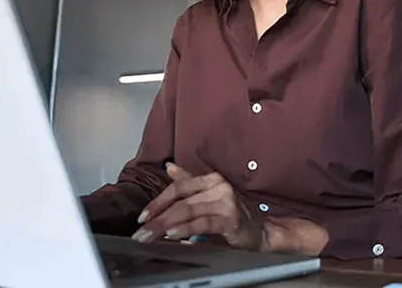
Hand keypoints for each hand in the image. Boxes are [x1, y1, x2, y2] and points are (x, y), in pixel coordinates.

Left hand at [132, 163, 267, 250]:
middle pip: (180, 202)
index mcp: (211, 179)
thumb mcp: (209, 197)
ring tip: (149, 236)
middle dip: (156, 219)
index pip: (178, 187)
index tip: (141, 217)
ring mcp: (226, 202)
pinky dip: (184, 229)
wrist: (262, 232)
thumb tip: (168, 166)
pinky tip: (171, 234)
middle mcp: (219, 186)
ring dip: (164, 226)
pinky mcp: (231, 219)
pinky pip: (202, 223)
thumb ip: (189, 183)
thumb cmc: (233, 215)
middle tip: (139, 234)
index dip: (157, 201)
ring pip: (187, 212)